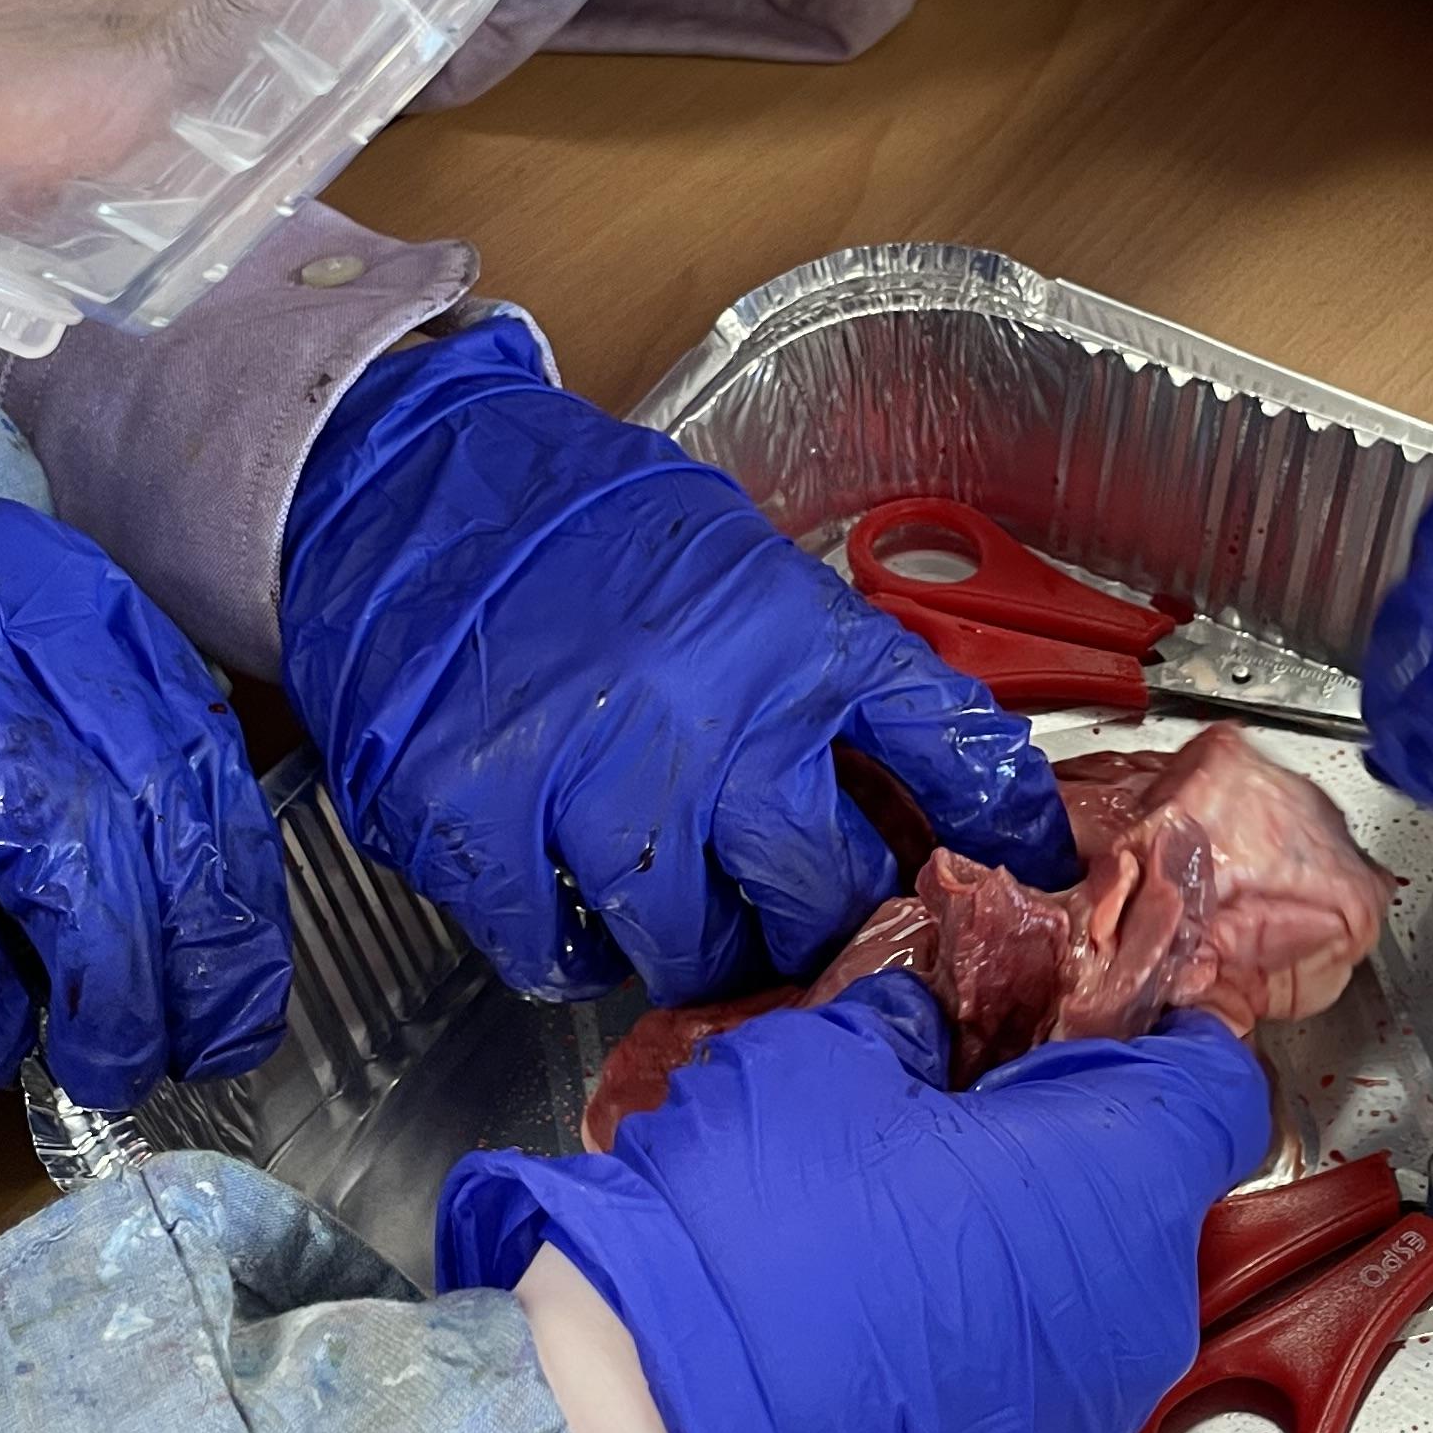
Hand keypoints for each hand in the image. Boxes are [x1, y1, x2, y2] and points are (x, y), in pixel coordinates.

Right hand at [280, 315, 1075, 1002]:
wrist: (402, 481)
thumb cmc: (572, 522)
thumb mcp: (732, 562)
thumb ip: (813, 671)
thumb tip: (899, 791)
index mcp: (791, 632)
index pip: (949, 748)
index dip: (1005, 831)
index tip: (1030, 878)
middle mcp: (710, 709)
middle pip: (822, 891)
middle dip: (819, 920)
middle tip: (795, 915)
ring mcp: (590, 772)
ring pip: (691, 946)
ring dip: (694, 946)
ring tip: (672, 905)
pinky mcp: (478, 820)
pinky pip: (556, 951)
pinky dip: (568, 945)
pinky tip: (565, 895)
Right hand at [439, 968, 1268, 1432]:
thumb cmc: (761, 1225)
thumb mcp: (826, 1060)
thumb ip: (909, 1026)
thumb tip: (928, 1022)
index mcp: (1122, 1182)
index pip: (1218, 1088)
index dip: (1159, 1040)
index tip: (1087, 1017)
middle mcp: (1139, 1308)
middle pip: (1148, 1194)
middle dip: (1070, 1144)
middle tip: (960, 1107)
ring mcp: (1081, 1416)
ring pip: (1086, 1293)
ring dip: (1020, 1243)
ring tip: (899, 1212)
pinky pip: (1025, 1380)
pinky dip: (975, 1334)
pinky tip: (873, 1308)